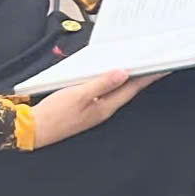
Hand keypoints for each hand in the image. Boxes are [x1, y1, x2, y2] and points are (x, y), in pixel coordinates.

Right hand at [30, 69, 158, 146]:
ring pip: (116, 92)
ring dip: (127, 80)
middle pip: (127, 91)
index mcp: (105, 107)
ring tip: (138, 68)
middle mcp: (103, 110)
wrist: (32, 130)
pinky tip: (110, 78)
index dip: (148, 78)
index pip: (132, 89)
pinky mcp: (84, 110)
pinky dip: (111, 84)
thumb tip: (123, 73)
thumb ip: (101, 84)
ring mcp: (94, 111)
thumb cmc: (53, 114)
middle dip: (142, 78)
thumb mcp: (78, 94)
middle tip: (155, 65)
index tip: (162, 68)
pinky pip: (104, 94)